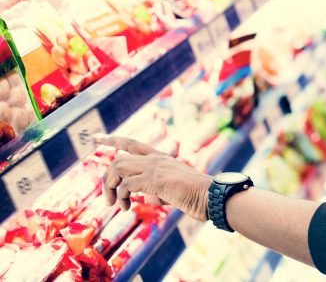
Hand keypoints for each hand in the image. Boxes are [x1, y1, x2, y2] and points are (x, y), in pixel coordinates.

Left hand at [96, 135, 212, 220]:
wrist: (209, 196)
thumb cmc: (194, 195)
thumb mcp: (170, 189)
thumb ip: (153, 189)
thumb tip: (141, 196)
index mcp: (160, 157)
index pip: (131, 143)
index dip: (112, 140)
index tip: (95, 139)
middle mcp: (155, 158)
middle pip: (119, 159)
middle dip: (106, 178)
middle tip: (108, 198)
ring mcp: (155, 166)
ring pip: (118, 168)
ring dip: (110, 188)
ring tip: (114, 204)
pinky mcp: (155, 178)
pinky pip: (126, 185)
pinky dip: (122, 197)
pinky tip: (127, 207)